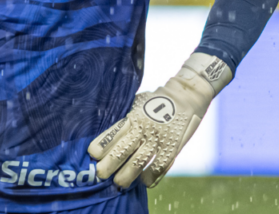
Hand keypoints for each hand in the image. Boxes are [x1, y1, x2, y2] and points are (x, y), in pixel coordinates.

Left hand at [88, 68, 217, 187]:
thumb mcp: (138, 103)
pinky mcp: (172, 146)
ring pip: (139, 161)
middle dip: (110, 164)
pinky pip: (160, 165)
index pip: (114, 133)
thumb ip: (126, 118)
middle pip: (123, 150)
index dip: (103, 145)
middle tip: (100, 174)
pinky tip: (144, 182)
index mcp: (133, 117)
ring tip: (119, 183)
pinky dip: (152, 176)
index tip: (92, 155)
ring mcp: (158, 139)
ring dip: (127, 175)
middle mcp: (144, 129)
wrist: (186, 95)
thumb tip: (108, 132)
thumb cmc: (157, 100)